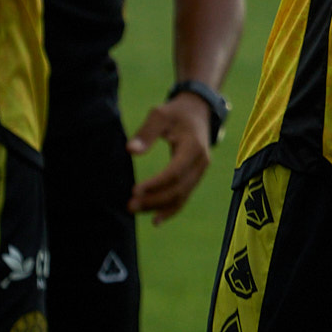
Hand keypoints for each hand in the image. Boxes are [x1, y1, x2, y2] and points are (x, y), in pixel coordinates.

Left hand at [125, 92, 213, 223]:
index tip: (134, 190)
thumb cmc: (176, 113)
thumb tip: (130, 150)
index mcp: (193, 147)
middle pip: (178, 188)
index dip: (156, 184)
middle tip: (130, 205)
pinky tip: (155, 220)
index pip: (175, 172)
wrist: (198, 111)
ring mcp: (200, 171)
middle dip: (154, 200)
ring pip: (181, 196)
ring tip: (135, 210)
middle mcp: (201, 162)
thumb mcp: (160, 114)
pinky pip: (184, 197)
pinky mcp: (196, 176)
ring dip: (159, 207)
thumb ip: (146, 132)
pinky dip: (170, 209)